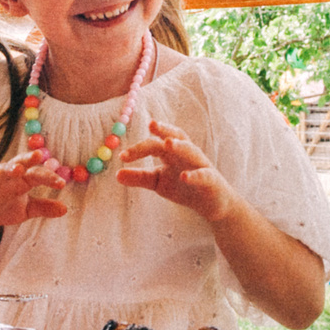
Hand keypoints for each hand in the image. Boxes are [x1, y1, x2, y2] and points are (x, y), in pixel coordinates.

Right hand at [0, 149, 69, 232]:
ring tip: (18, 170)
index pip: (36, 174)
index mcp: (20, 180)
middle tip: (39, 155)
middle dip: (27, 159)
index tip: (61, 183)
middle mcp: (6, 178)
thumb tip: (66, 209)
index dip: (49, 177)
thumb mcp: (25, 209)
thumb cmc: (2, 206)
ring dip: (8, 170)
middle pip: (17, 164)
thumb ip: (44, 207)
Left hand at [115, 119, 237, 220]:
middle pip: (176, 136)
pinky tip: (184, 177)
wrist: (212, 204)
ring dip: (180, 146)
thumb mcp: (158, 182)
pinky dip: (195, 175)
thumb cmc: (184, 187)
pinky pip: (204, 175)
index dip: (139, 148)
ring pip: (192, 150)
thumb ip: (139, 177)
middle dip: (164, 129)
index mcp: (172, 153)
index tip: (123, 157)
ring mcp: (201, 165)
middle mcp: (187, 154)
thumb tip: (116, 174)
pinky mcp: (212, 180)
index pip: (155, 144)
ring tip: (168, 143)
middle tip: (152, 124)